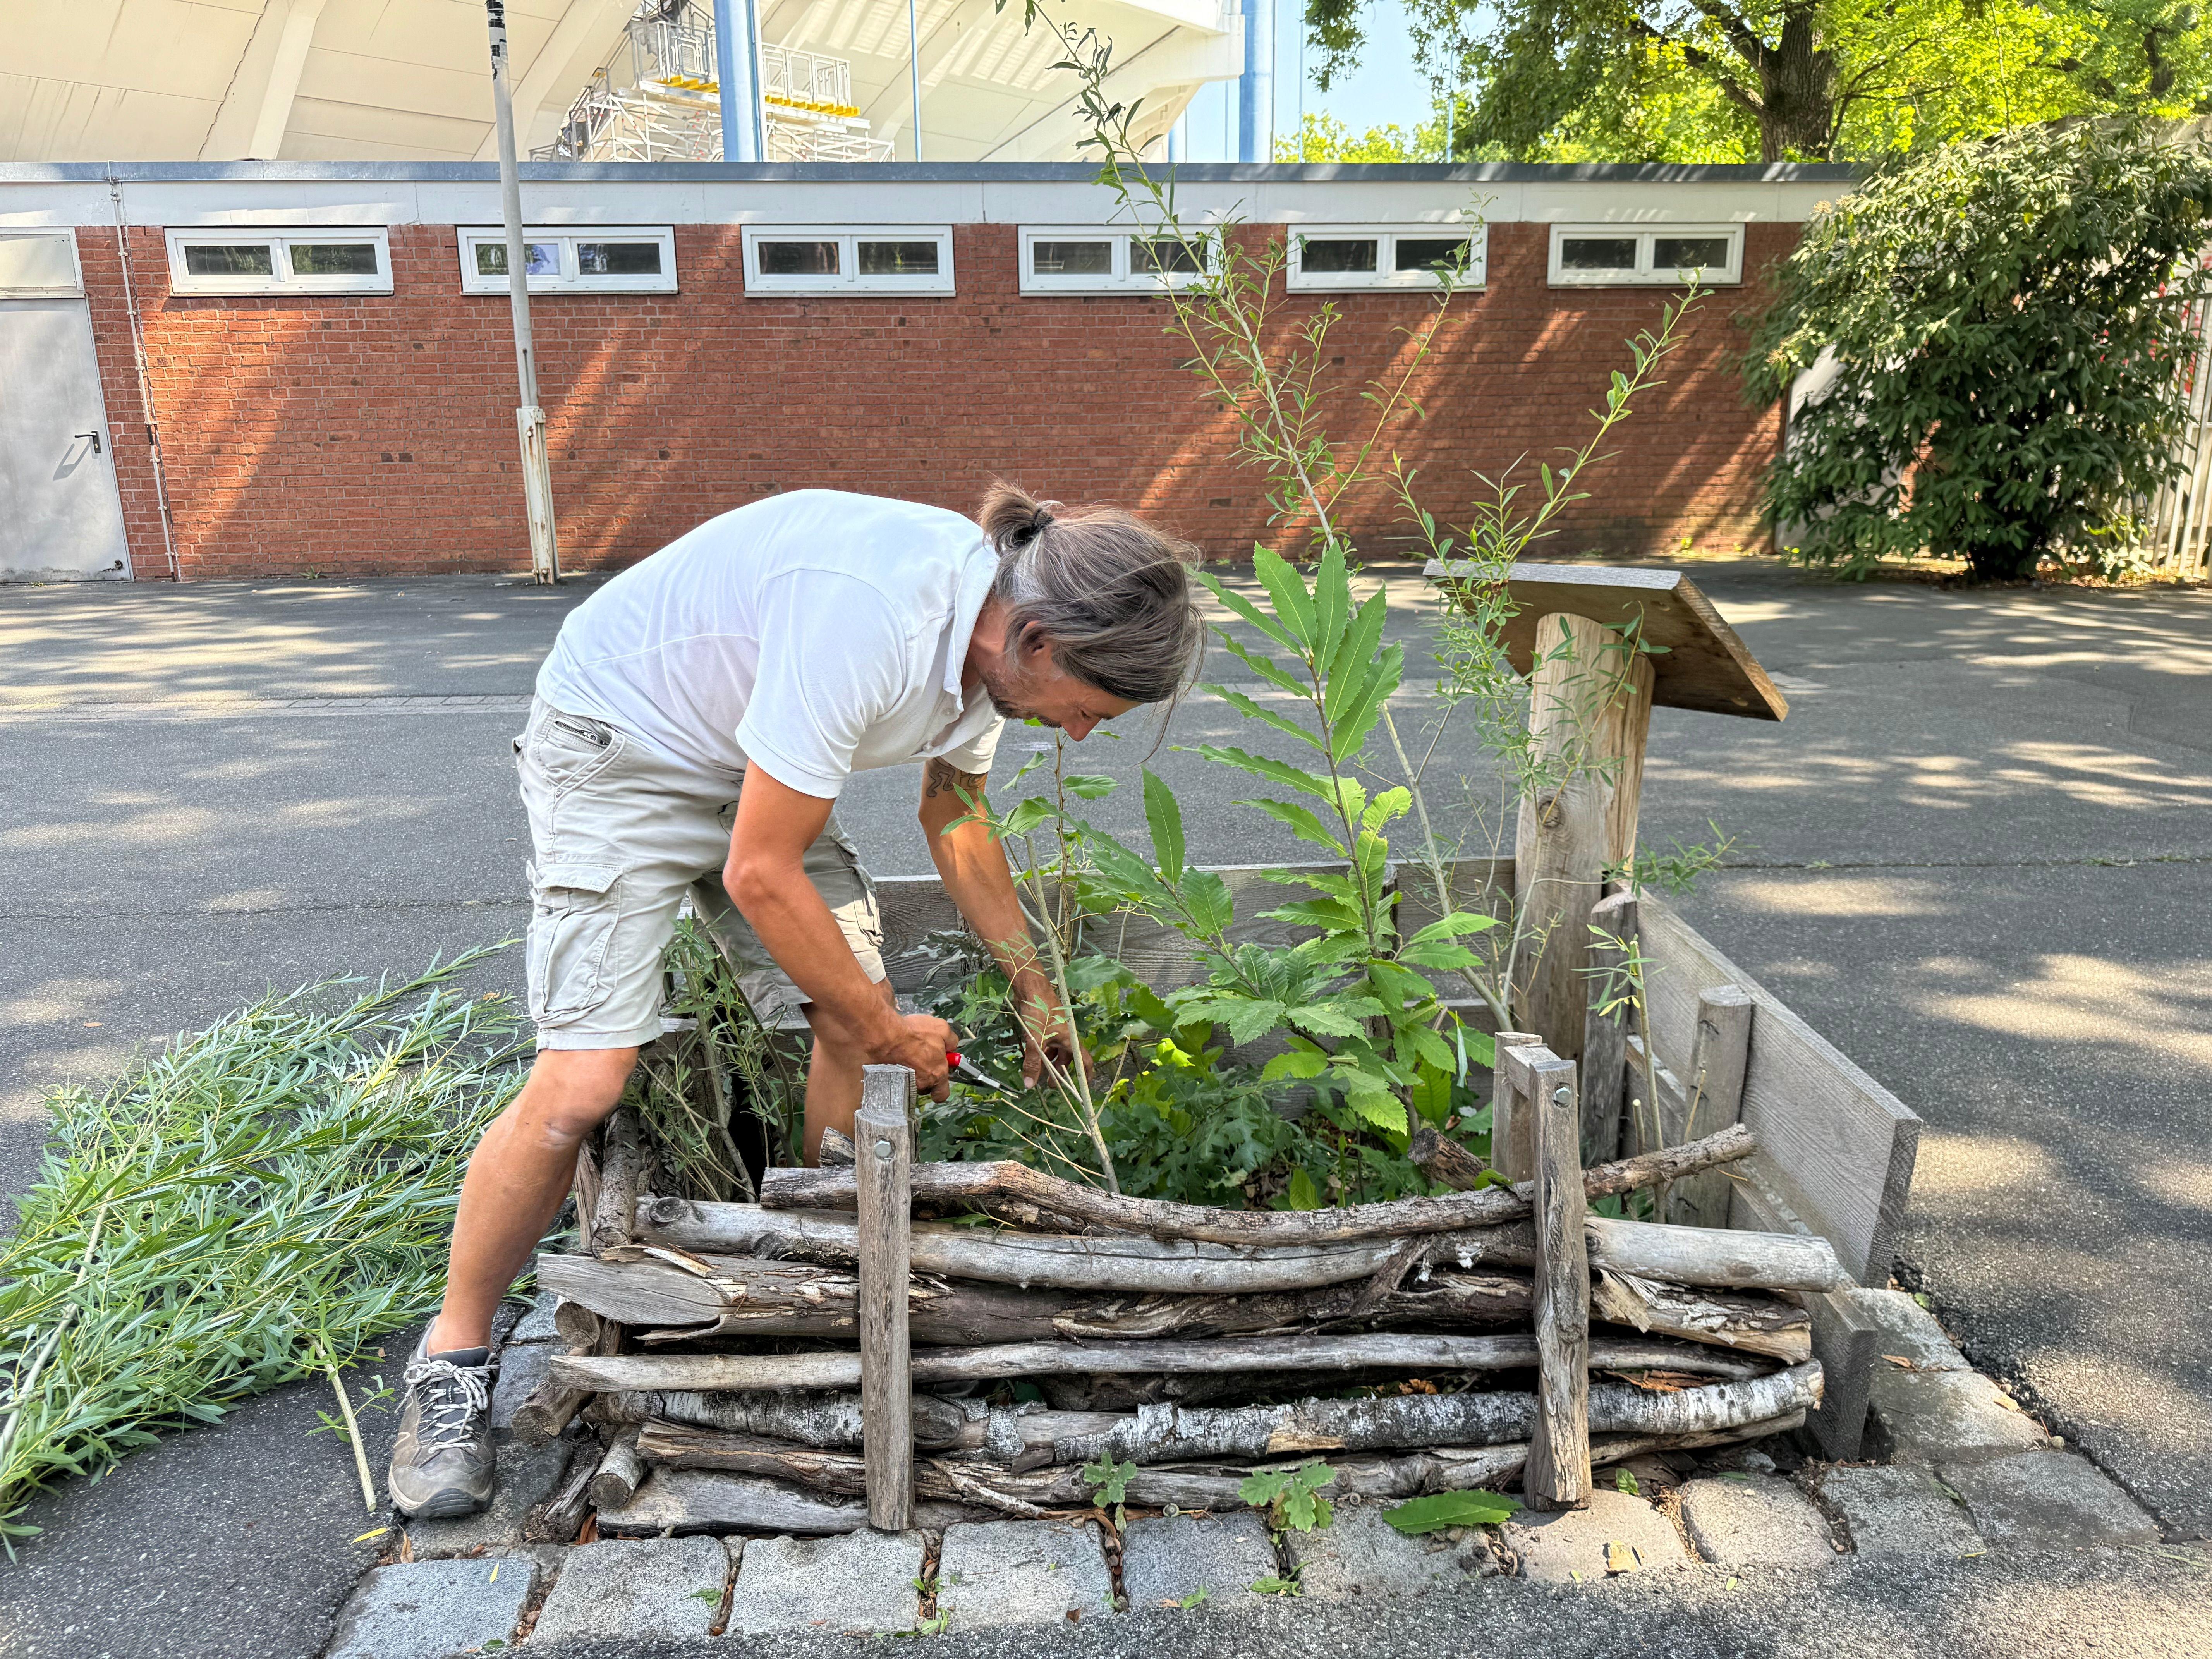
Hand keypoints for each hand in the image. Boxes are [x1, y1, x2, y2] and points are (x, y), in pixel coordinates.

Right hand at [874, 1011, 955, 1100]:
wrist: (888, 1035)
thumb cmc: (914, 1034)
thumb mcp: (942, 1029)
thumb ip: (951, 1041)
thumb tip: (951, 1046)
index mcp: (937, 1073)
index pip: (942, 1093)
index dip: (941, 1087)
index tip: (940, 1075)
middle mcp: (922, 1083)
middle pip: (926, 1087)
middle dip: (926, 1077)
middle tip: (923, 1061)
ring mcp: (906, 1083)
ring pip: (912, 1083)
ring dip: (912, 1074)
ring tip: (909, 1056)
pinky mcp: (891, 1079)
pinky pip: (898, 1078)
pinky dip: (898, 1070)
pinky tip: (897, 1057)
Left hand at [1010, 975, 1093, 1090]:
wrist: (1031, 989)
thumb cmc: (1039, 1011)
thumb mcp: (1035, 1039)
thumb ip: (1033, 1062)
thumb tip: (1029, 1084)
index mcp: (1070, 1040)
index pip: (1084, 1061)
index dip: (1086, 1075)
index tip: (1084, 1087)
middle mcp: (1066, 1037)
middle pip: (1067, 1059)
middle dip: (1060, 1073)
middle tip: (1051, 1085)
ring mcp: (1055, 1032)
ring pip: (1055, 1053)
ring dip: (1049, 1064)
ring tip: (1038, 1075)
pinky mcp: (1045, 1027)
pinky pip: (1046, 1045)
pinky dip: (1041, 1054)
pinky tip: (1032, 1059)